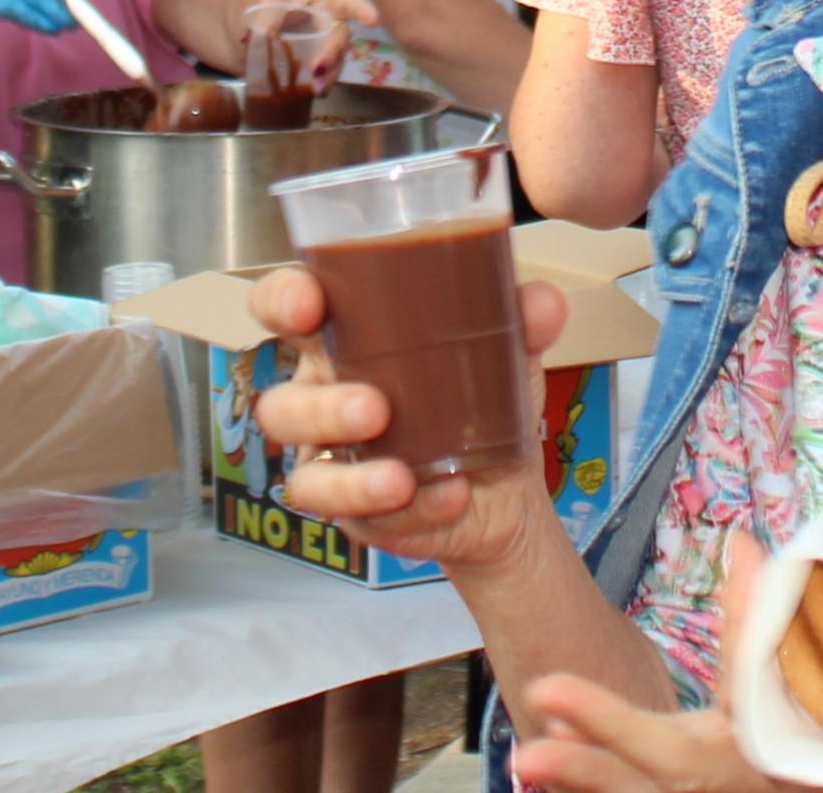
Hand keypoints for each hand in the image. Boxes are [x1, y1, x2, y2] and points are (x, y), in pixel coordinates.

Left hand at [250, 0, 379, 85]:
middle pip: (338, 37)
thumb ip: (265, 16)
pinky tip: (314, 94)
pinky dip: (318, 86)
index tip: (373, 20)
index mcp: (313, 0)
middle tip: (319, 67)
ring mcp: (311, 48)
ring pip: (332, 61)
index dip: (360, 9)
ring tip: (318, 88)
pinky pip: (316, 78)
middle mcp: (319, 24)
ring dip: (329, 73)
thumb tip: (267, 33)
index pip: (342, 2)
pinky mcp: (299, 69)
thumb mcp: (255, 2)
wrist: (219, 22)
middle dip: (335, 52)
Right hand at [251, 265, 573, 580]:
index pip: (285, 309)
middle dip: (319, 408)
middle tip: (375, 407)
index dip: (279, 301)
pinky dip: (410, 511)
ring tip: (401, 476)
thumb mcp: (507, 351)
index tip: (307, 303)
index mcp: (343, 339)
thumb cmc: (481, 396)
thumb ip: (523, 319)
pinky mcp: (357, 516)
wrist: (506, 486)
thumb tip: (543, 301)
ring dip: (350, 479)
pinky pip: (363, 521)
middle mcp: (323, 399)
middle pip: (280, 405)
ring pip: (307, 475)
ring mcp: (335, 464)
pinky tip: (448, 496)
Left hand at [520, 509, 822, 792]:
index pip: (704, 757)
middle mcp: (808, 792)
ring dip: (625, 781)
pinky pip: (725, 790)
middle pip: (685, 792)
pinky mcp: (812, 784)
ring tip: (545, 760)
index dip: (623, 733)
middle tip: (529, 750)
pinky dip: (668, 782)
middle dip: (604, 769)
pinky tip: (621, 769)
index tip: (555, 697)